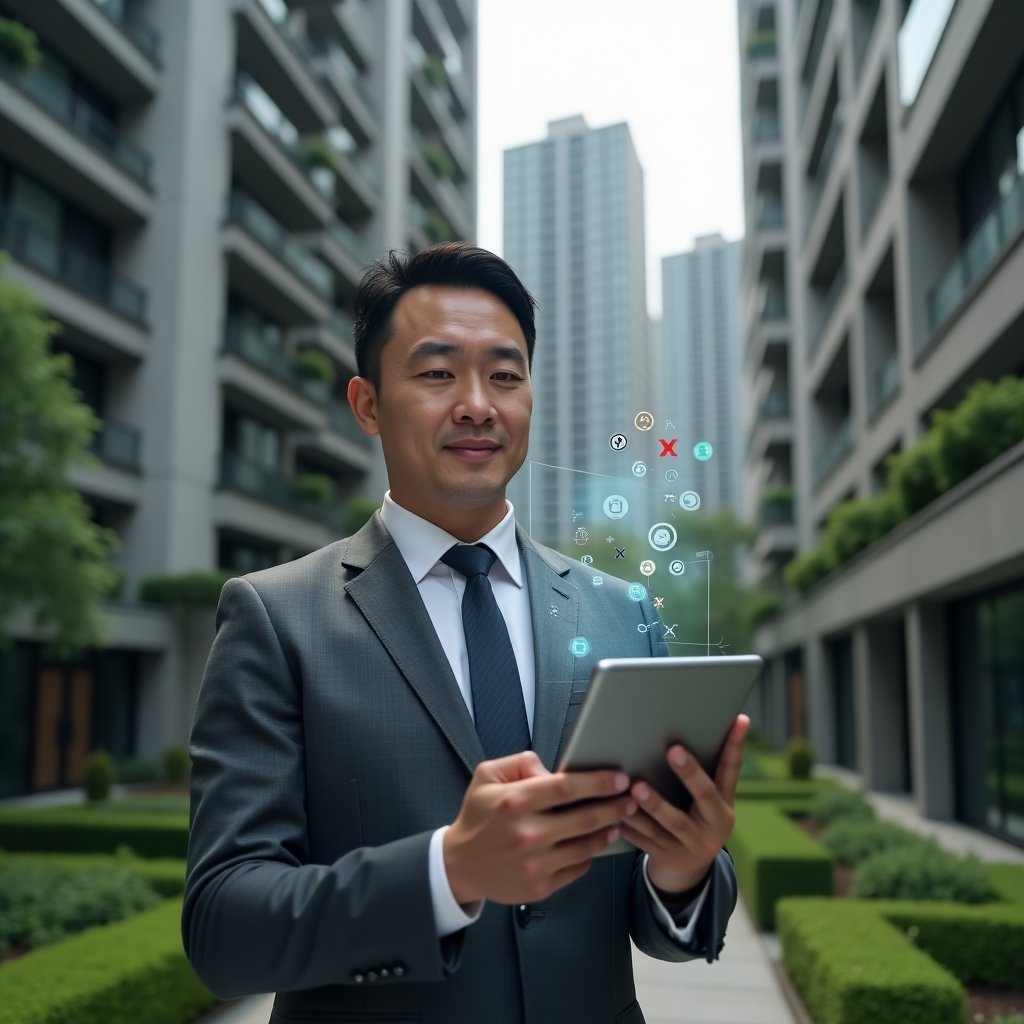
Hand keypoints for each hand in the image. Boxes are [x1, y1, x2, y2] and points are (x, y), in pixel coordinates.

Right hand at [443, 751, 636, 905]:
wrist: (459, 864)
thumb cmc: (478, 816)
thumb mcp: (487, 776)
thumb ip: (521, 763)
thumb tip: (554, 769)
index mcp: (514, 802)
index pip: (566, 787)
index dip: (598, 782)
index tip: (619, 778)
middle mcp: (527, 834)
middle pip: (585, 818)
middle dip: (614, 806)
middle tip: (631, 799)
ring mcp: (534, 863)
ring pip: (586, 845)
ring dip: (608, 831)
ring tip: (619, 821)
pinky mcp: (539, 886)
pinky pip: (577, 868)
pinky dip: (589, 854)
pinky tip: (594, 843)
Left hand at [619, 714, 749, 895]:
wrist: (687, 870)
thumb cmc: (696, 819)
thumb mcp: (711, 803)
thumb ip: (709, 774)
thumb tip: (715, 724)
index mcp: (724, 807)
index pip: (731, 771)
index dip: (734, 746)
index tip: (737, 720)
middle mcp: (713, 828)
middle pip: (703, 797)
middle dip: (689, 774)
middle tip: (673, 750)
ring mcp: (689, 845)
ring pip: (668, 824)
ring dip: (652, 805)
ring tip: (635, 786)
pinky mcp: (664, 857)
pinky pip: (643, 840)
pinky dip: (629, 825)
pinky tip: (614, 811)